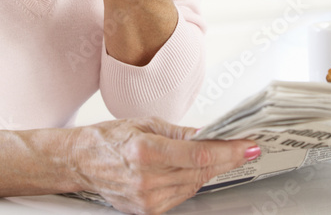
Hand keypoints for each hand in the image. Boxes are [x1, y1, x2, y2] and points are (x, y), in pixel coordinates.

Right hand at [70, 118, 258, 213]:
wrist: (81, 162)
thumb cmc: (109, 139)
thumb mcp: (146, 123)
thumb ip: (181, 133)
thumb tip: (211, 135)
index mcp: (145, 151)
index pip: (199, 155)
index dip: (229, 152)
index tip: (248, 146)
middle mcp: (147, 179)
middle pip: (201, 172)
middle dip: (227, 159)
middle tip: (244, 148)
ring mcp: (147, 199)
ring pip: (195, 186)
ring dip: (211, 171)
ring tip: (220, 155)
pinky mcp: (147, 211)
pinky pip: (182, 196)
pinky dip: (192, 182)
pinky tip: (193, 170)